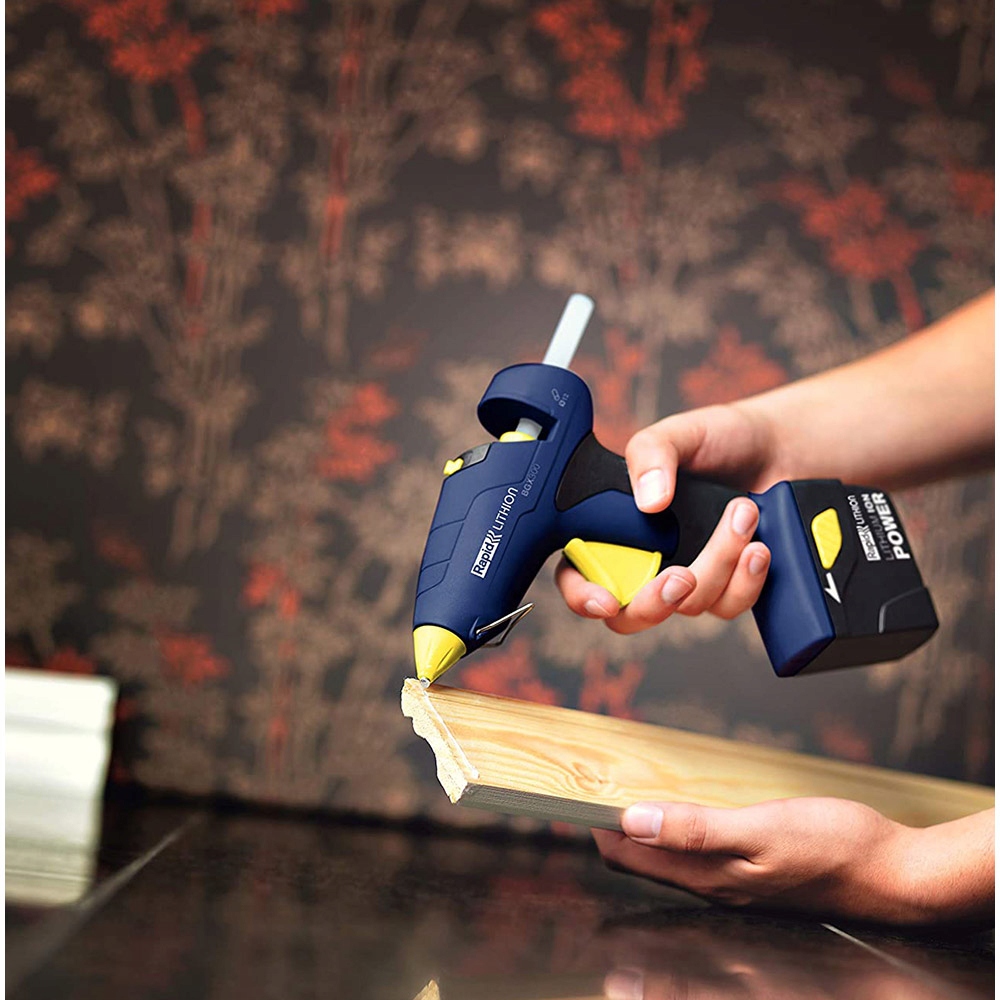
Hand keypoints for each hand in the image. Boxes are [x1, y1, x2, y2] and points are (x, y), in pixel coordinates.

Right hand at [557, 401, 782, 632]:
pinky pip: (729, 605)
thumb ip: (652, 456)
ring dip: (719, 562)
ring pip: (689, 605)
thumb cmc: (717, 439)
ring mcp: (687, 579)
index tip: (606, 600)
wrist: (776, 447)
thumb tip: (648, 501)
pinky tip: (758, 546)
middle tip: (682, 577)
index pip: (578, 574)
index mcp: (615, 527)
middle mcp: (646, 561)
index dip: (583, 596)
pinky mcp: (728, 586)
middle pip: (630, 615)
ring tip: (743, 512)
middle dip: (654, 604)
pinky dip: (746, 579)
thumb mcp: (677, 434)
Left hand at [592, 797, 930, 923]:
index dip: (599, 831)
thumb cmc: (834, 851)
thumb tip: (634, 821)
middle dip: (611, 834)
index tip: (571, 804)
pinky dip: (674, 835)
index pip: (632, 858)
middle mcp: (715, 883)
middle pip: (645, 861)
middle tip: (584, 802)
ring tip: (618, 807)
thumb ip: (696, 829)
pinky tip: (679, 819)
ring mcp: (735, 880)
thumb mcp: (761, 832)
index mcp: (709, 876)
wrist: (894, 873)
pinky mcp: (754, 871)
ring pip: (670, 859)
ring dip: (640, 835)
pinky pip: (698, 854)